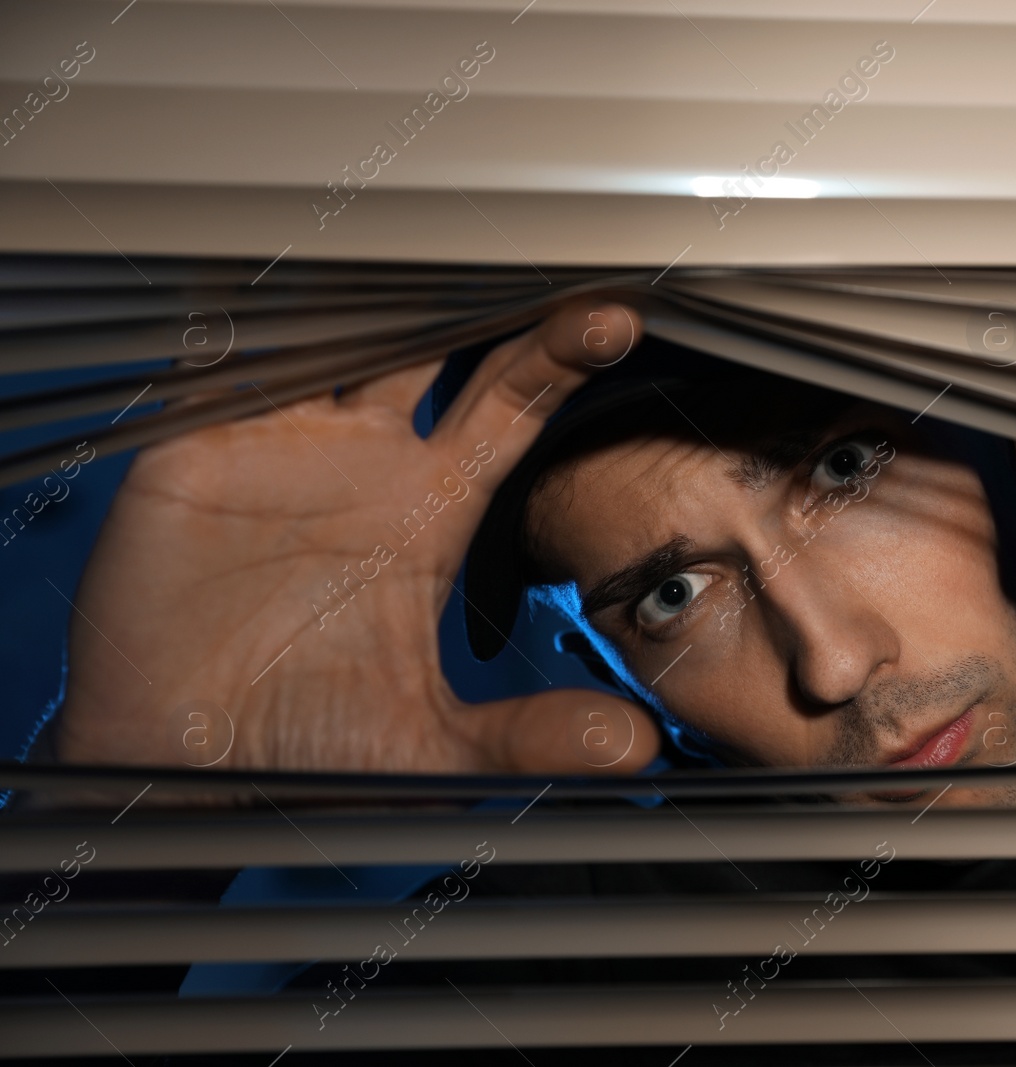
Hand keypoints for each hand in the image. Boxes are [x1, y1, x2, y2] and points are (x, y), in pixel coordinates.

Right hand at [57, 300, 660, 777]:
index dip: (560, 359)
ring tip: (441, 227)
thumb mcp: (432, 745)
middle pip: (442, 347)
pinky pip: (234, 360)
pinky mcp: (204, 447)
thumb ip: (528, 734)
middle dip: (492, 297)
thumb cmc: (308, 746)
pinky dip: (259, 319)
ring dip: (385, 284)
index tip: (617, 320)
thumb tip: (634, 746)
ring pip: (345, 330)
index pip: (511, 407)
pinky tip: (298, 283)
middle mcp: (368, 459)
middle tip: (548, 248)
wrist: (182, 765)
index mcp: (431, 507)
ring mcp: (288, 443)